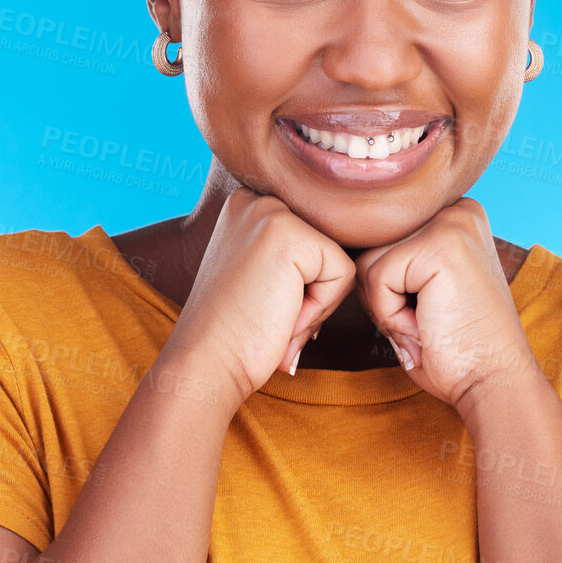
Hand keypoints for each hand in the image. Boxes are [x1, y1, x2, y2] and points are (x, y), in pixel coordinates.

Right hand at [165, 187, 357, 407]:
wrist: (206, 362)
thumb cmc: (236, 332)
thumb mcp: (262, 276)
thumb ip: (295, 254)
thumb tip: (355, 245)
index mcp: (248, 205)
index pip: (315, 240)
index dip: (302, 285)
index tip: (261, 303)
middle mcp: (256, 199)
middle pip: (329, 248)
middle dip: (312, 292)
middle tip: (268, 313)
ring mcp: (270, 212)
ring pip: (338, 261)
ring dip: (316, 302)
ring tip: (273, 314)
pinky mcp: (288, 235)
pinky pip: (342, 274)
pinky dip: (319, 307)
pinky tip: (280, 314)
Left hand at [353, 198, 538, 410]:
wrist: (494, 383)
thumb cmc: (455, 349)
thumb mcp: (422, 291)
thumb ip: (396, 259)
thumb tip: (343, 242)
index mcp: (454, 215)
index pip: (382, 241)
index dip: (388, 289)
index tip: (428, 313)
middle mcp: (456, 209)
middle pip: (371, 248)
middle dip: (383, 297)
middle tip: (428, 323)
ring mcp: (451, 222)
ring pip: (368, 263)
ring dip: (386, 307)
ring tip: (428, 323)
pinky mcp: (440, 245)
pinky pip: (376, 279)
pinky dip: (390, 316)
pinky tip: (427, 326)